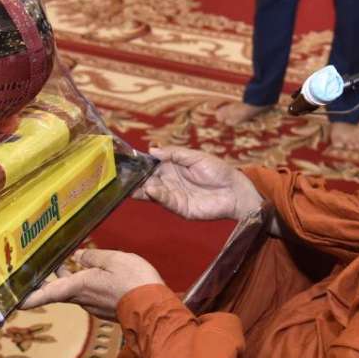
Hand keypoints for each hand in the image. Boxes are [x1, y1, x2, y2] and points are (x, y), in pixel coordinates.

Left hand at [20, 250, 163, 320]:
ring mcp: (95, 307)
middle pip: (60, 291)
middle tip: (42, 266)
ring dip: (70, 279)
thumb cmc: (134, 281)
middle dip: (51, 279)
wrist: (155, 308)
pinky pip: (90, 296)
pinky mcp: (106, 310)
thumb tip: (79, 256)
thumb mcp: (113, 259)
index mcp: (80, 286)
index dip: (30, 298)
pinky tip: (95, 273)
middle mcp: (83, 300)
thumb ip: (94, 257)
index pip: (48, 293)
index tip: (14, 302)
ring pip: (76, 292)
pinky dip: (87, 284)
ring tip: (68, 261)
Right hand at [136, 146, 262, 220]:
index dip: (139, 165)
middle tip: (122, 177)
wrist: (235, 190)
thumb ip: (174, 153)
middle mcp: (169, 181)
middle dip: (135, 179)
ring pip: (152, 192)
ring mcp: (173, 195)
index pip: (150, 166)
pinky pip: (166, 201)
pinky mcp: (180, 208)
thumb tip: (152, 149)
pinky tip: (151, 190)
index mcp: (171, 166)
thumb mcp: (195, 156)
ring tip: (133, 185)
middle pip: (147, 181)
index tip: (126, 162)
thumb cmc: (218, 170)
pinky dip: (158, 196)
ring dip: (142, 189)